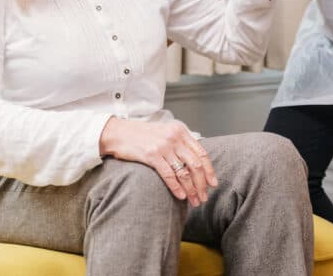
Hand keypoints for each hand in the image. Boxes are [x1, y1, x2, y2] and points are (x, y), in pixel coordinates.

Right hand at [99, 118, 216, 205]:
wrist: (118, 133)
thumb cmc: (141, 135)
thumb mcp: (164, 132)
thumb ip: (179, 142)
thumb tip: (195, 161)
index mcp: (180, 131)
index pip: (201, 153)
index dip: (209, 170)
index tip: (213, 184)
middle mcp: (174, 137)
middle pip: (196, 164)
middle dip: (202, 184)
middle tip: (204, 197)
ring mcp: (163, 146)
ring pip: (184, 172)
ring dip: (191, 189)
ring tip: (194, 201)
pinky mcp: (152, 155)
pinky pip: (169, 175)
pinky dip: (177, 187)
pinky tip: (181, 196)